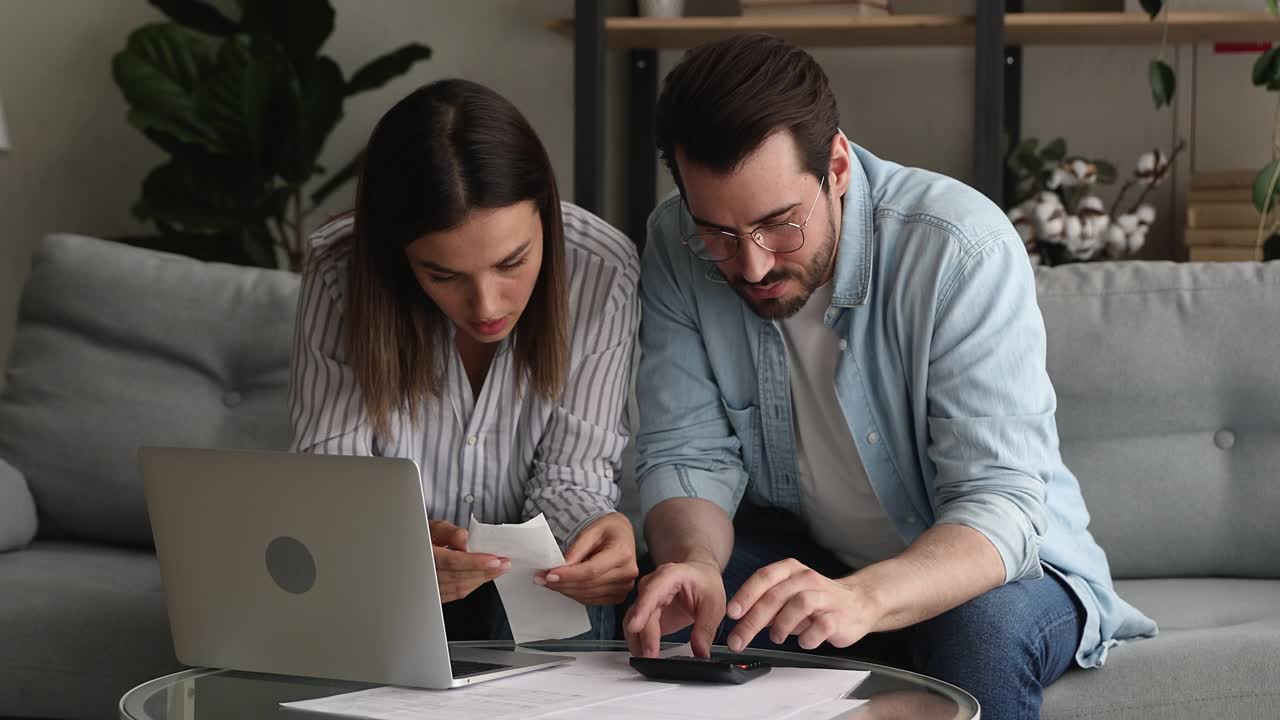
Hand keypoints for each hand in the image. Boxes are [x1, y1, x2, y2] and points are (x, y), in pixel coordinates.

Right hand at [429, 519, 509, 602]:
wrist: (410, 551)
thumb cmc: (422, 539)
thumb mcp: (433, 528)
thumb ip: (451, 533)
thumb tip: (467, 540)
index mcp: (424, 557)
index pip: (452, 562)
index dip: (475, 562)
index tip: (494, 560)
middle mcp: (426, 576)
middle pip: (459, 577)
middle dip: (485, 571)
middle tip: (504, 563)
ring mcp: (430, 589)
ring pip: (460, 587)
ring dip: (482, 578)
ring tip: (499, 568)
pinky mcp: (436, 595)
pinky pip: (457, 593)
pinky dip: (473, 584)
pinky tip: (484, 576)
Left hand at [537, 512, 637, 605]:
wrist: (621, 534)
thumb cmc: (608, 529)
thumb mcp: (591, 530)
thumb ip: (577, 549)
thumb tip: (561, 568)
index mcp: (623, 553)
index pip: (591, 570)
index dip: (568, 575)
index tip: (548, 574)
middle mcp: (627, 573)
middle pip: (588, 584)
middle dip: (561, 583)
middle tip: (540, 578)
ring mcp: (625, 587)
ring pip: (587, 595)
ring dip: (565, 590)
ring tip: (548, 581)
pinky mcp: (618, 595)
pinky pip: (592, 600)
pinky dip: (575, 594)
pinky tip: (564, 586)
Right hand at [623, 558, 725, 657]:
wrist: (700, 576)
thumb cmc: (705, 583)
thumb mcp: (714, 604)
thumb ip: (706, 628)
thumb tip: (700, 652)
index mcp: (671, 575)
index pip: (652, 591)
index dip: (642, 609)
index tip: (635, 627)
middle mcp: (652, 585)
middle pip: (641, 610)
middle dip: (644, 635)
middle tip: (650, 657)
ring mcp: (646, 598)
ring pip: (632, 620)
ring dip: (637, 641)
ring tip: (647, 660)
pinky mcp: (645, 612)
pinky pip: (635, 627)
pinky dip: (638, 642)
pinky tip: (645, 655)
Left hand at [725, 559, 876, 651]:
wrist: (859, 603)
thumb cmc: (818, 601)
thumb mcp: (788, 597)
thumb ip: (765, 605)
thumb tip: (739, 619)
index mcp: (791, 570)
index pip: (764, 577)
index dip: (746, 595)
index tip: (732, 613)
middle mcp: (807, 579)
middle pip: (776, 595)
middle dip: (753, 620)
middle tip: (739, 639)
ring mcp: (825, 596)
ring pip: (799, 604)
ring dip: (781, 624)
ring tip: (775, 637)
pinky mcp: (839, 616)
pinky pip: (821, 626)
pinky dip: (807, 637)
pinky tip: (803, 641)